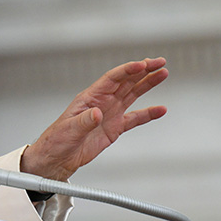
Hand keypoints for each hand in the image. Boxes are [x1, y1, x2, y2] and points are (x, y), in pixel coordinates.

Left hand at [21, 57, 167, 180]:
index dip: (127, 70)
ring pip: (132, 94)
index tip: (142, 64)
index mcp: (89, 98)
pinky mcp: (114, 128)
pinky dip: (148, 114)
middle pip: (126, 81)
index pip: (111, 79)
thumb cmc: (56, 141)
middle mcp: (101, 102)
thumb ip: (84, 121)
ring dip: (147, 84)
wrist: (56, 159)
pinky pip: (134, 118)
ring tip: (163, 73)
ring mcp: (109, 114)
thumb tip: (97, 113)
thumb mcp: (69, 130)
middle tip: (160, 62)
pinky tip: (160, 109)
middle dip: (143, 70)